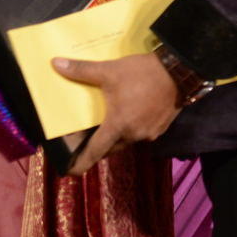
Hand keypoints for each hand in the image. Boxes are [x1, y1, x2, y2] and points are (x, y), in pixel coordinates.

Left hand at [51, 53, 179, 173]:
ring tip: (104, 125)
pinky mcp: (160, 128)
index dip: (81, 163)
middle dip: (96, 146)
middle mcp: (133, 135)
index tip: (70, 172)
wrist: (181, 72)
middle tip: (83, 139)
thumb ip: (82, 70)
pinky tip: (126, 115)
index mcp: (118, 126)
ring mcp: (149, 134)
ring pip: (125, 140)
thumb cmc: (143, 73)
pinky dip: (129, 129)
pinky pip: (139, 134)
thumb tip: (56, 64)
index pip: (95, 151)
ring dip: (114, 136)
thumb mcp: (109, 71)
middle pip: (109, 147)